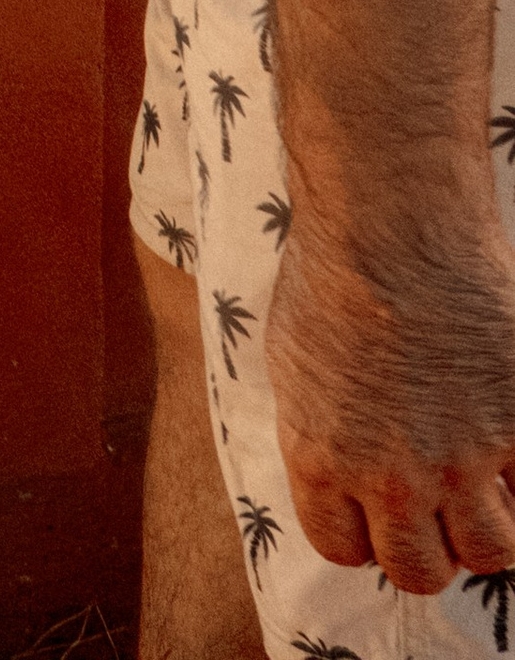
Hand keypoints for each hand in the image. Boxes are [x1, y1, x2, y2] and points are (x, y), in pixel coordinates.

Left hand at [269, 207, 514, 588]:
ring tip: (487, 490)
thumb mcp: (296, 360)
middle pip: (420, 571)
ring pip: (489, 552)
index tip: (382, 511)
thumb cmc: (333, 270)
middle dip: (429, 547)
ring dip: (488, 528)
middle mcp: (391, 475)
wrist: (390, 218)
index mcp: (323, 459)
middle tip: (440, 509)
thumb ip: (321, 430)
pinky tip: (511, 450)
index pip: (346, 550)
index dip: (367, 533)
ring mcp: (460, 457)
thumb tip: (341, 469)